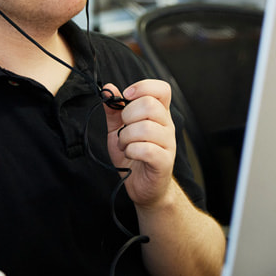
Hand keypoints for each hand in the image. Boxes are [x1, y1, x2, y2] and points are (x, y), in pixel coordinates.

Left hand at [103, 79, 176, 207]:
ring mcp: (168, 143)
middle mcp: (167, 126)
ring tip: (125, 145)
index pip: (162, 89)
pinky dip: (132, 150)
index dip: (143, 87)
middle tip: (123, 129)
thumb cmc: (134, 156)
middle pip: (150, 105)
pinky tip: (130, 154)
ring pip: (146, 128)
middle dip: (127, 115)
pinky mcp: (164, 161)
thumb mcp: (119, 130)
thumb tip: (108, 89)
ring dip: (127, 137)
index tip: (126, 97)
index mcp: (159, 114)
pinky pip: (146, 149)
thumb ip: (114, 111)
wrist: (144, 187)